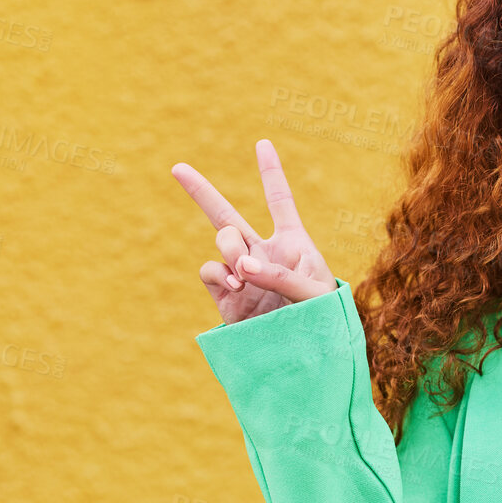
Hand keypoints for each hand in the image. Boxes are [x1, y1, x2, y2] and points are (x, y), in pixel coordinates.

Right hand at [171, 139, 338, 323]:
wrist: (309, 358)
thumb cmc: (324, 321)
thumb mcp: (314, 294)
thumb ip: (281, 275)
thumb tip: (242, 268)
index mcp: (292, 244)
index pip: (279, 201)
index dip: (271, 172)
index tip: (263, 144)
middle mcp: (262, 254)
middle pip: (226, 215)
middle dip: (200, 191)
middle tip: (177, 168)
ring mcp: (241, 275)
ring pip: (220, 240)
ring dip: (228, 247)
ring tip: (244, 274)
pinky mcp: (227, 297)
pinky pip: (210, 271)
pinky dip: (219, 272)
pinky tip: (236, 284)